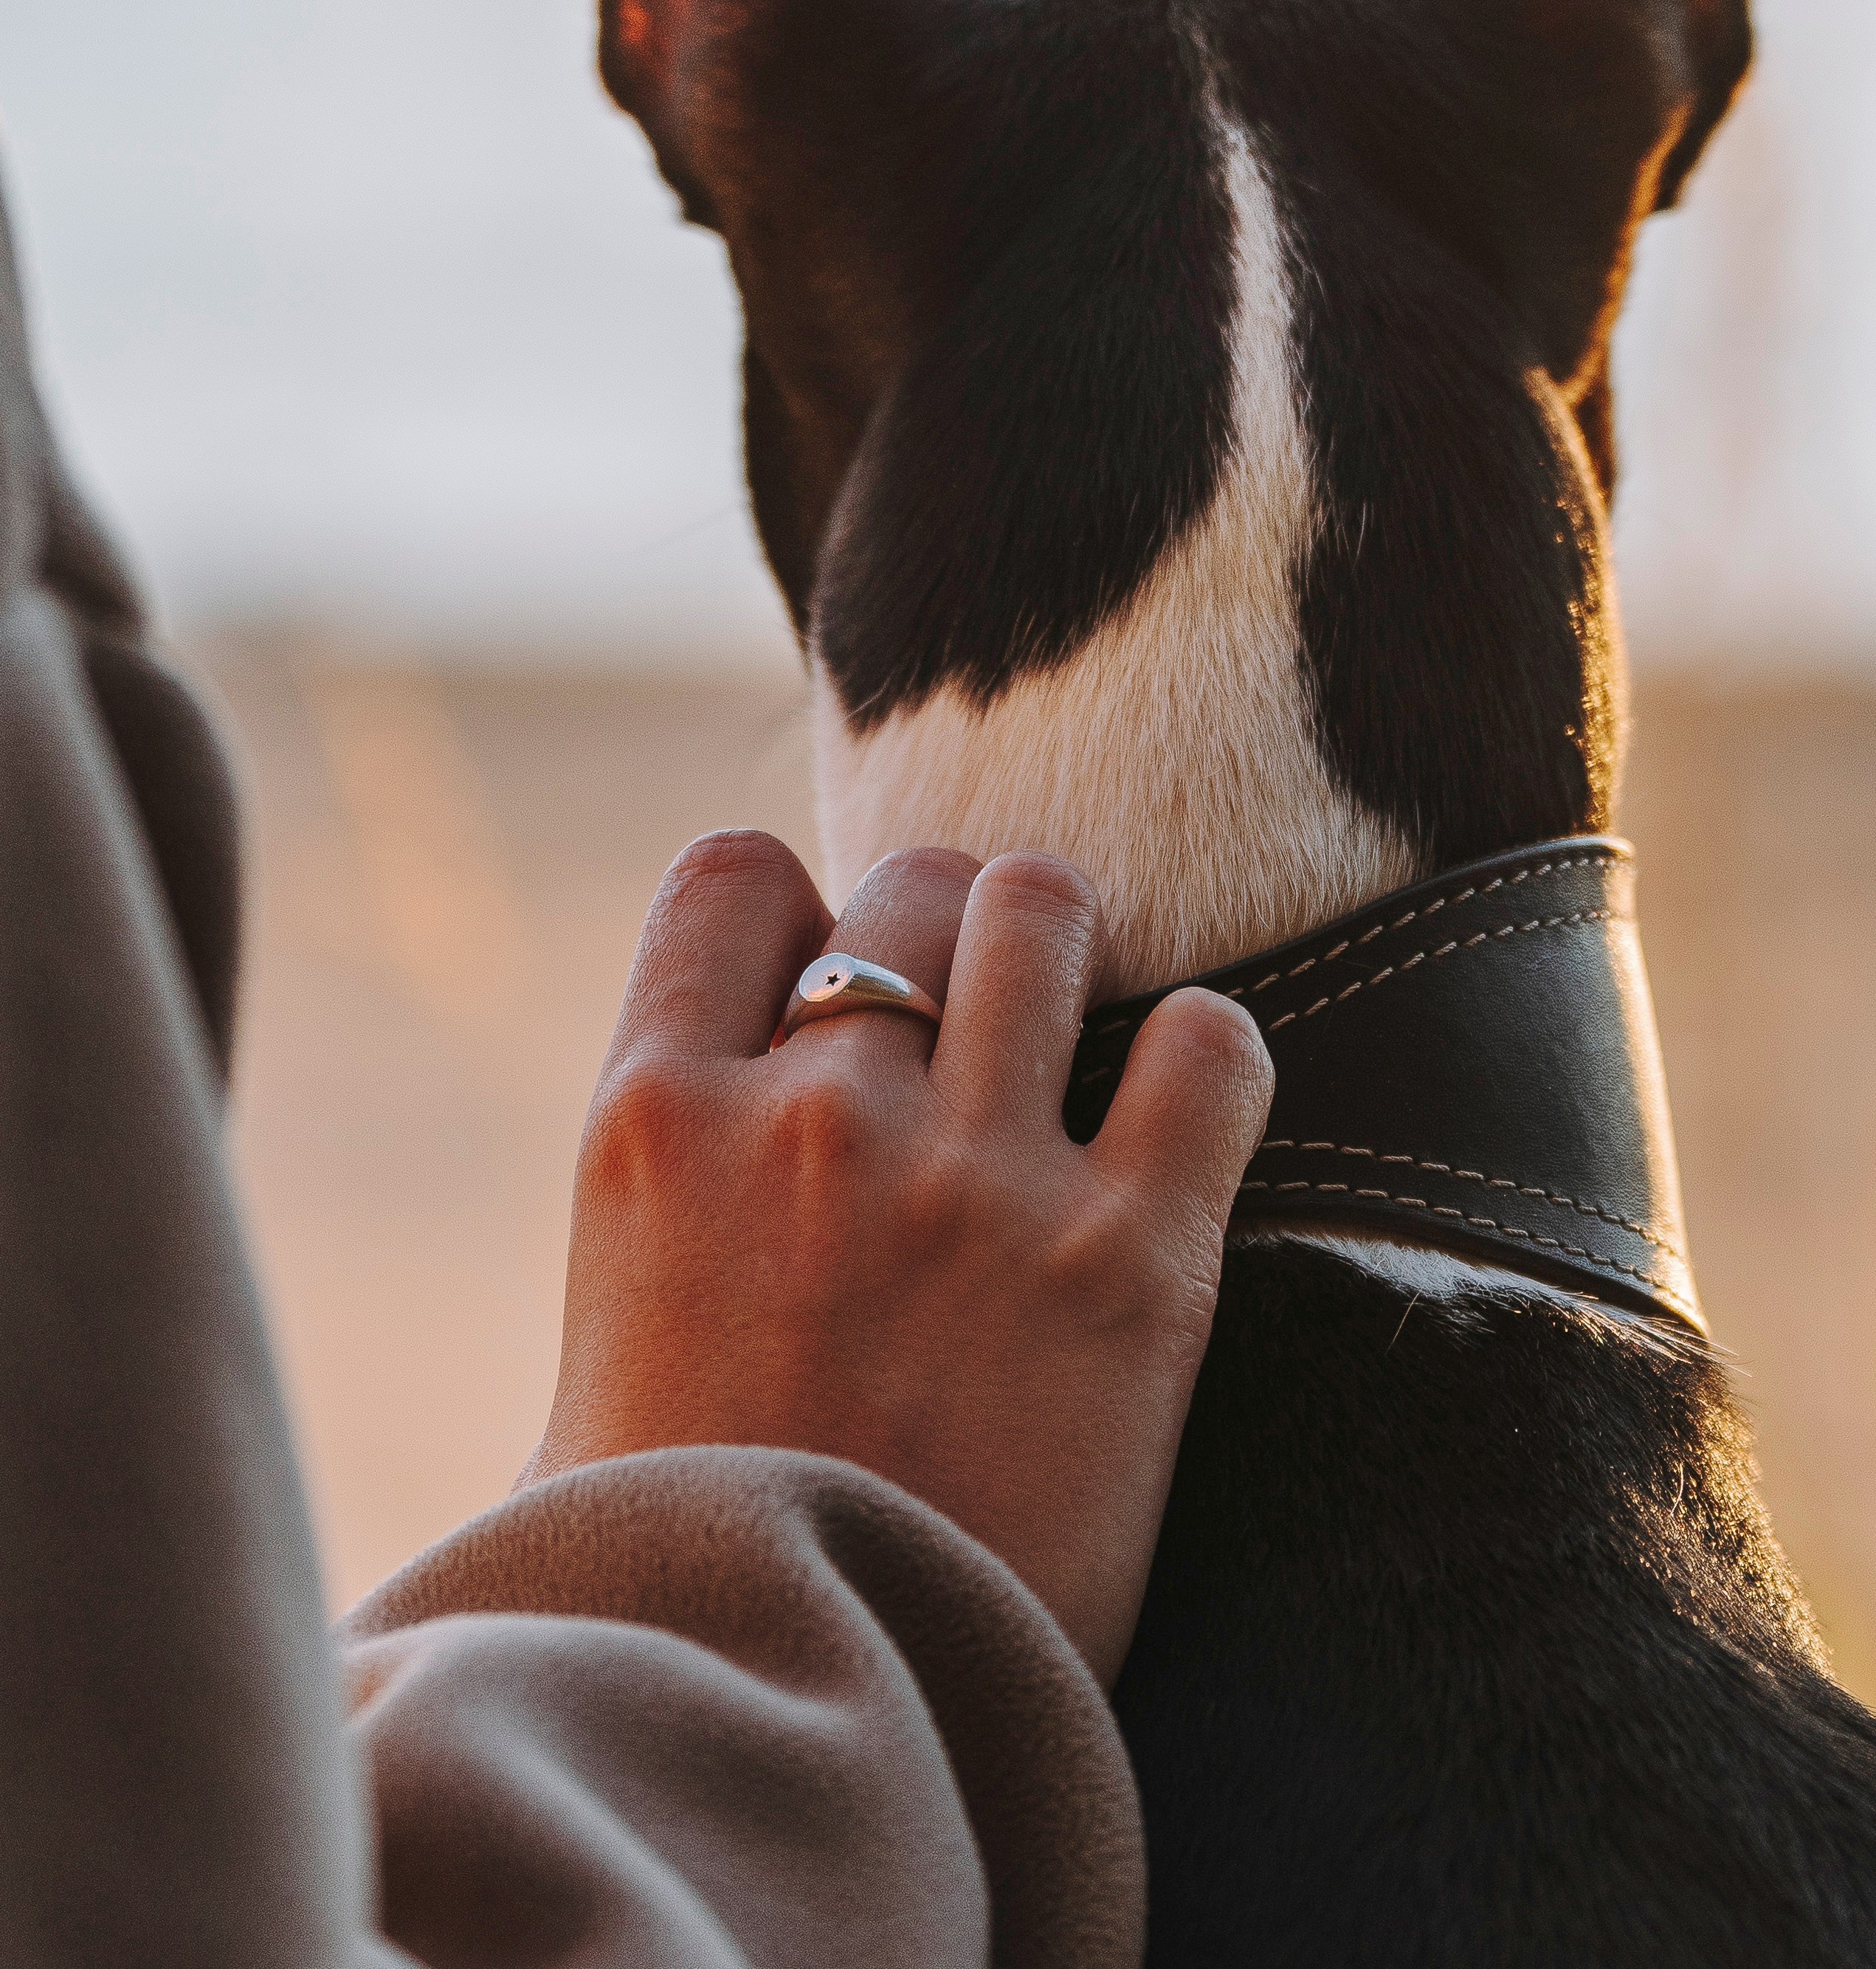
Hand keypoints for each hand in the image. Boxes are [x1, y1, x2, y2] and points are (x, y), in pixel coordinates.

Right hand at [521, 830, 1270, 1683]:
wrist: (795, 1728)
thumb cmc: (680, 1559)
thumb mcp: (593, 1347)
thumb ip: (658, 1198)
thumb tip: (704, 1113)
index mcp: (654, 1126)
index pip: (734, 874)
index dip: (799, 907)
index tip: (830, 974)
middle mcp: (808, 1120)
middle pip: (913, 886)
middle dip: (951, 931)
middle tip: (978, 1022)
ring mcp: (970, 1181)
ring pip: (1045, 913)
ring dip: (1067, 957)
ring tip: (1078, 1039)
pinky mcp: (1129, 1263)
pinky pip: (1209, 1047)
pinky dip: (1207, 1056)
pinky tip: (1179, 1110)